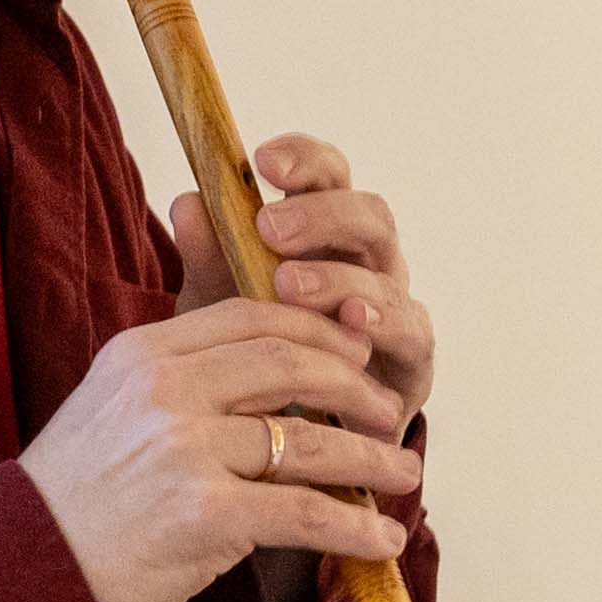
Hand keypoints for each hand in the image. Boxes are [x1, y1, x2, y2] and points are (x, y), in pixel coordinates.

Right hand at [19, 299, 421, 601]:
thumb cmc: (69, 508)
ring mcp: (184, 449)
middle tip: (390, 412)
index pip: (251, 318)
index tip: (355, 355)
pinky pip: (304, 510)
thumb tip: (262, 370)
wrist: (17, 581)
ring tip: (404, 472)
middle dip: (355, 386)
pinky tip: (383, 538)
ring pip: (307, 439)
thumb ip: (175, 382)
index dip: (317, 332)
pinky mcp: (203, 514)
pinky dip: (355, 525)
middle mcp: (163, 390)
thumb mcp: (109, 414)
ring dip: (370, 459)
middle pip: (289, 363)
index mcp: (141, 355)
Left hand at [171, 134, 433, 425]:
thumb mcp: (218, 303)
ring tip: (287, 284)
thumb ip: (207, 256)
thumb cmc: (256, 355)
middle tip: (268, 229)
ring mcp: (395, 311)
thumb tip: (188, 203)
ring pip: (389, 274)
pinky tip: (352, 322)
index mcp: (326, 234)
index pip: (329, 176)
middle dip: (322, 215)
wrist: (285, 441)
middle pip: (370, 215)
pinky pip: (413, 335)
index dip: (305, 160)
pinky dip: (384, 325)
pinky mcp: (412, 364)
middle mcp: (368, 264)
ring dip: (339, 276)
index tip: (264, 161)